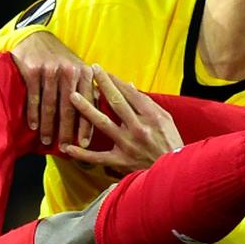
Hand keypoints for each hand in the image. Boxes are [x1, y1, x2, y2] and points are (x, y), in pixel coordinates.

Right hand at [11, 31, 94, 146]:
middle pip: (69, 108)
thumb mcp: (79, 70)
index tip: (84, 144)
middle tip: (64, 148)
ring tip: (47, 140)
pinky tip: (33, 126)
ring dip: (48, 126)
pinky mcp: (33, 70)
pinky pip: (34, 97)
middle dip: (66, 130)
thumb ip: (89, 90)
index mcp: (85, 73)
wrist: (37, 38)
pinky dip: (34, 114)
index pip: (88, 104)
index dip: (86, 126)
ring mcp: (50, 70)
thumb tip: (102, 116)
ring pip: (50, 105)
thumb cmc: (62, 59)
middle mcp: (69, 71)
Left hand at [63, 65, 183, 172]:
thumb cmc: (171, 144)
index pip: (130, 93)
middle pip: (116, 102)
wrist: (176, 173)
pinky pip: (98, 157)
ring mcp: (128, 144)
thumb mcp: (166, 120)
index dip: (114, 80)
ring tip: (73, 96)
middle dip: (102, 84)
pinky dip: (82, 153)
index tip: (101, 70)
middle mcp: (138, 128)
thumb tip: (130, 86)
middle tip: (88, 70)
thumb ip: (148, 104)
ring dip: (87, 109)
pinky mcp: (121, 161)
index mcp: (151, 116)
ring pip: (103, 123)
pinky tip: (68, 147)